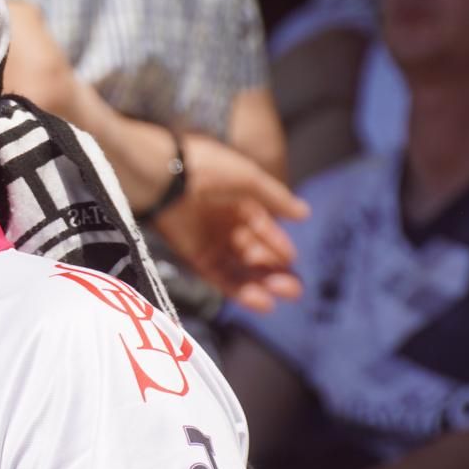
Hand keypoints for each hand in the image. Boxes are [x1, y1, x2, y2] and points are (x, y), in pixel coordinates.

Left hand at [151, 133, 308, 313]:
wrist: (164, 175)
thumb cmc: (208, 168)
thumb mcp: (249, 178)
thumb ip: (276, 198)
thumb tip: (304, 213)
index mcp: (238, 201)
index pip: (263, 228)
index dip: (278, 244)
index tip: (292, 258)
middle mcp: (224, 222)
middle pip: (253, 252)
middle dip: (274, 270)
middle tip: (293, 288)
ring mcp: (208, 240)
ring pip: (239, 268)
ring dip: (261, 283)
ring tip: (282, 295)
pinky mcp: (192, 255)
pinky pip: (220, 276)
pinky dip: (240, 290)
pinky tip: (262, 301)